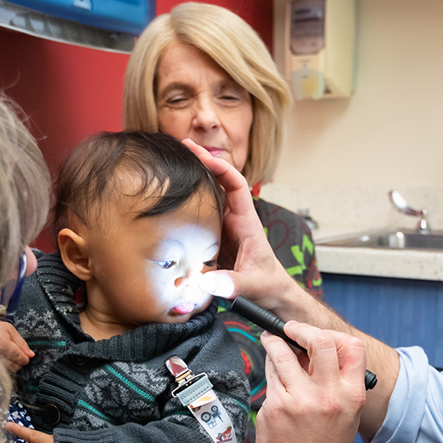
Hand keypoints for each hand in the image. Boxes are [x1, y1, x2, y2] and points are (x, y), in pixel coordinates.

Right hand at [0, 320, 33, 371]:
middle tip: (19, 356)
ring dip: (12, 365)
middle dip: (19, 362)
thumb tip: (31, 354)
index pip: (18, 357)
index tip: (27, 357)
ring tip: (10, 356)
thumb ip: (21, 342)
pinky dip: (4, 368)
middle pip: (14, 366)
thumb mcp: (9, 329)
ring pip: (7, 370)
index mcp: (2, 344)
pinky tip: (3, 360)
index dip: (25, 358)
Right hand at [181, 139, 299, 311]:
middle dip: (201, 163)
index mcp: (247, 222)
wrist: (272, 295)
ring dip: (193, 179)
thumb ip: (232, 284)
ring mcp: (224, 227)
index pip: (236, 185)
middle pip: (219, 182)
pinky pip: (201, 214)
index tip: (200, 155)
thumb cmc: (267, 285)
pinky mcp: (215, 237)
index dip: (220, 167)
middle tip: (178, 147)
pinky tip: (170, 196)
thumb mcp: (251, 286)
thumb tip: (205, 281)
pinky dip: (188, 202)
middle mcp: (235, 219)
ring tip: (170, 162)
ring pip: (209, 196)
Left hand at [255, 322, 365, 442]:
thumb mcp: (345, 415)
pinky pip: (271, 377)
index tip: (315, 333)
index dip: (332, 333)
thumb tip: (311, 351)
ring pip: (283, 355)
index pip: (352, 347)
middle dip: (300, 329)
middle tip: (288, 329)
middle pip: (319, 340)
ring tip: (271, 343)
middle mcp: (329, 395)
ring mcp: (300, 401)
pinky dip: (270, 371)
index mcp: (352, 396)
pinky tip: (271, 376)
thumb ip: (335, 382)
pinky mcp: (276, 408)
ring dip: (274, 344)